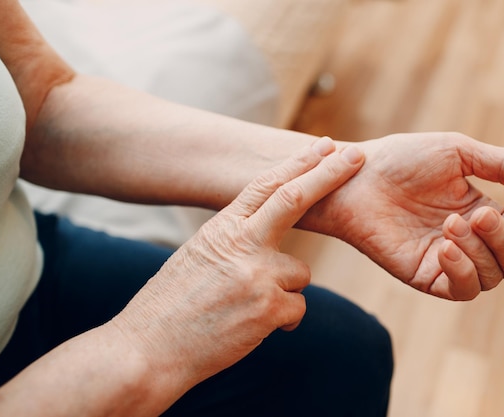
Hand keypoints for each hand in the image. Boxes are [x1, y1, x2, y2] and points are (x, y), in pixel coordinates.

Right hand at [112, 137, 364, 390]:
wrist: (147, 351)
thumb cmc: (169, 306)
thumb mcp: (197, 256)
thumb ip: (234, 240)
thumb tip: (267, 236)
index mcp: (221, 227)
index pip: (265, 185)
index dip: (297, 163)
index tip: (321, 146)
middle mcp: (242, 243)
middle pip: (295, 199)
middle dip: (329, 174)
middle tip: (356, 155)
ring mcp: (257, 274)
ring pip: (299, 272)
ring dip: (283, 290)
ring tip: (244, 308)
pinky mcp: (269, 308)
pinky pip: (297, 307)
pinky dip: (281, 320)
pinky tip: (249, 328)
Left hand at [300, 132, 503, 300]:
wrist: (355, 176)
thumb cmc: (401, 160)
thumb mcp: (457, 153)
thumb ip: (501, 164)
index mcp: (482, 212)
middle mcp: (468, 241)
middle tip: (478, 214)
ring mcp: (445, 260)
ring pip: (491, 278)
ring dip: (481, 253)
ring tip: (452, 223)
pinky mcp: (422, 274)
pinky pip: (458, 290)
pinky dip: (462, 272)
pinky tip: (446, 247)